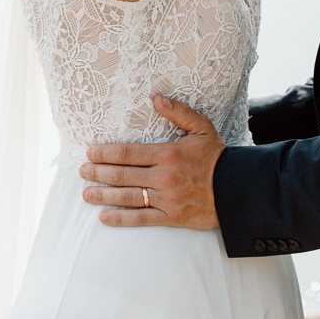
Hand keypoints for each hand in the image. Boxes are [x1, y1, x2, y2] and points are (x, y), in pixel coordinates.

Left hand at [79, 96, 224, 228]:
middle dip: (98, 173)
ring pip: (127, 197)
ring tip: (86, 194)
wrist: (237, 188)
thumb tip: (157, 98)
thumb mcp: (202, 128)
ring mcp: (165, 198)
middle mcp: (163, 177)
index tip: (90, 152)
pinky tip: (104, 217)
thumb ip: (179, 113)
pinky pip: (141, 219)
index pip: (128, 153)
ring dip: (103, 195)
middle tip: (82, 171)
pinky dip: (121, 219)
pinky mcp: (171, 217)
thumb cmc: (218, 156)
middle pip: (122, 175)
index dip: (105, 153)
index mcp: (167, 154)